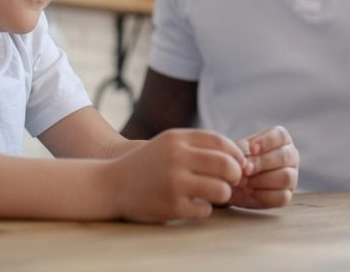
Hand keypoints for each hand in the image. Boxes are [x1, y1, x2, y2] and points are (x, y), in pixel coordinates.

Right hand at [109, 128, 245, 222]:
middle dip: (235, 174)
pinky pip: (205, 210)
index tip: (238, 163)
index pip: (220, 141)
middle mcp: (176, 158)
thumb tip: (237, 155)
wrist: (111, 184)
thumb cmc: (148, 163)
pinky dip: (205, 209)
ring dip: (223, 193)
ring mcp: (174, 183)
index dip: (235, 153)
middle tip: (231, 181)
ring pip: (220, 189)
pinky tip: (194, 204)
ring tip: (215, 193)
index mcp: (177, 139)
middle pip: (225, 165)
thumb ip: (198, 144)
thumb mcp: (169, 143)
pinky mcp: (171, 206)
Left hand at [229, 126, 297, 208]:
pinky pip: (282, 197)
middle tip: (245, 169)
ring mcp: (292, 176)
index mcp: (281, 139)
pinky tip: (250, 192)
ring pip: (286, 177)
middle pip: (284, 157)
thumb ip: (240, 151)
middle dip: (262, 164)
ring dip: (262, 180)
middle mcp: (291, 156)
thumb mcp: (236, 151)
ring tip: (245, 182)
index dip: (266, 142)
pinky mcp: (287, 196)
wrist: (233, 183)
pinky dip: (264, 195)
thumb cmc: (238, 161)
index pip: (280, 136)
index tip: (251, 149)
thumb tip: (246, 161)